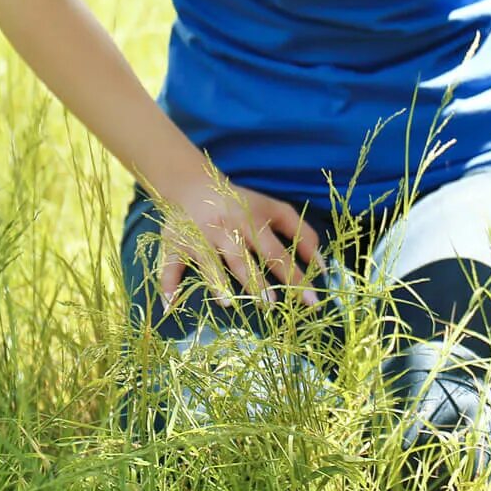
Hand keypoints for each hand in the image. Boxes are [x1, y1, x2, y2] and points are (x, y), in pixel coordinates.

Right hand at [153, 175, 324, 310]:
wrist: (192, 184)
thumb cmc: (242, 204)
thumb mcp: (276, 210)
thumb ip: (303, 234)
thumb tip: (323, 266)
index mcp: (252, 222)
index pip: (277, 254)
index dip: (295, 277)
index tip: (311, 301)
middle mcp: (226, 231)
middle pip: (242, 260)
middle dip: (256, 283)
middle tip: (271, 305)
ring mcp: (198, 239)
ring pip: (208, 263)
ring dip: (216, 283)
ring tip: (228, 304)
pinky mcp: (174, 245)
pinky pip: (169, 266)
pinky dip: (168, 285)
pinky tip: (171, 305)